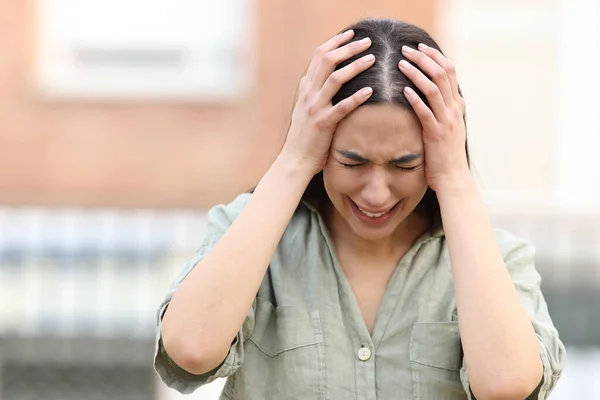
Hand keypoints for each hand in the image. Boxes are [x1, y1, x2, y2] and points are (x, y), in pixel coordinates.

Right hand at [278, 30, 375, 176]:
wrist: (295, 159)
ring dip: (355, 66)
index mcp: (305, 87)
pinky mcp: (323, 123)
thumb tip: (330, 77)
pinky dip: (357, 97)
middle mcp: (308, 93)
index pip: (318, 55)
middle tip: (367, 41)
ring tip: (373, 58)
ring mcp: (315, 107)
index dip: (335, 42)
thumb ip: (315, 91)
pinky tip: (371, 91)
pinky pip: (342, 107)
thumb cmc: (305, 135)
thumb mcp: (306, 108)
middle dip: (348, 48)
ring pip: (336, 78)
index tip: (351, 34)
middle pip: (328, 60)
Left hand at [399, 43, 469, 192]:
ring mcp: (446, 121)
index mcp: (457, 105)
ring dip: (417, 73)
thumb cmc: (445, 155)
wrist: (453, 178)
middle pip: (442, 74)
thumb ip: (441, 111)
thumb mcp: (447, 128)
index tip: (420, 47)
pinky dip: (415, 98)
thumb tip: (429, 96)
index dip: (435, 56)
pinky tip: (403, 90)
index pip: (450, 71)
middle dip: (424, 58)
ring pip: (434, 88)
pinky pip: (425, 111)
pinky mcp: (436, 134)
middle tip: (407, 49)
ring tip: (401, 63)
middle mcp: (454, 109)